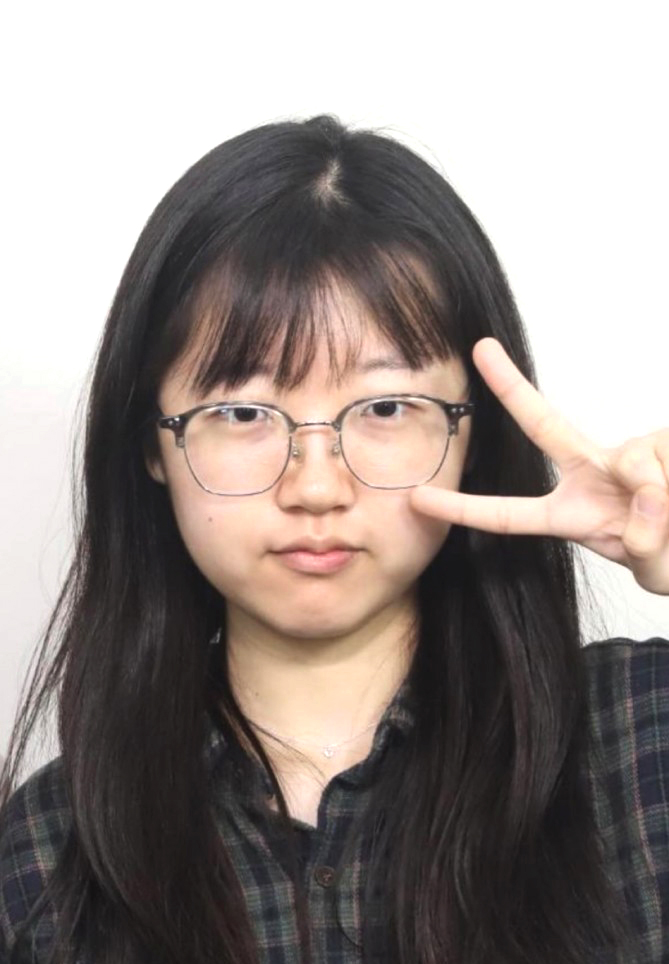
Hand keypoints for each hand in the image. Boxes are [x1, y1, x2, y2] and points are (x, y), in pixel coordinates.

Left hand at [409, 338, 668, 594]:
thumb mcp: (652, 566)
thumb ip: (645, 544)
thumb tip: (646, 495)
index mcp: (570, 512)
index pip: (509, 514)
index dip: (465, 509)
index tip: (418, 498)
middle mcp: (593, 472)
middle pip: (544, 425)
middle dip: (510, 386)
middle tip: (481, 348)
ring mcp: (628, 454)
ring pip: (636, 466)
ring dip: (661, 501)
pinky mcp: (663, 440)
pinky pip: (666, 458)